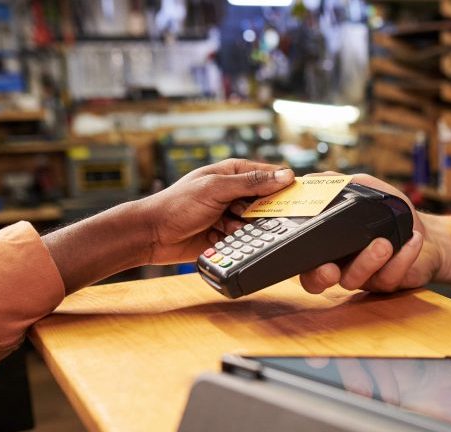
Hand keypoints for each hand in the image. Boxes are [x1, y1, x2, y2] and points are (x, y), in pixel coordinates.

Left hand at [131, 158, 292, 263]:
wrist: (152, 235)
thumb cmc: (176, 205)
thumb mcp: (216, 188)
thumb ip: (252, 182)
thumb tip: (284, 175)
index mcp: (234, 172)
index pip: (271, 174)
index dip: (285, 185)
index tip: (297, 197)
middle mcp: (235, 192)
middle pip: (268, 201)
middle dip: (264, 212)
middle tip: (250, 215)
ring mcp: (232, 214)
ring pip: (259, 223)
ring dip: (249, 228)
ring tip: (228, 226)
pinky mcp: (228, 235)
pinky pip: (247, 239)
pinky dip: (240, 240)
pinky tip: (224, 237)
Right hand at [296, 173, 440, 293]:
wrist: (429, 236)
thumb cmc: (392, 214)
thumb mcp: (366, 191)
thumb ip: (339, 184)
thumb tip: (310, 177)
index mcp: (329, 245)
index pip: (303, 257)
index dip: (298, 260)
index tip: (301, 249)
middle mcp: (341, 265)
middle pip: (318, 281)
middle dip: (320, 276)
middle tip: (330, 269)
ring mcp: (364, 278)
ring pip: (355, 279)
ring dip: (368, 261)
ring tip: (384, 244)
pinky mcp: (388, 283)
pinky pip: (390, 277)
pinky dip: (403, 258)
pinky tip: (413, 241)